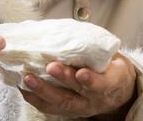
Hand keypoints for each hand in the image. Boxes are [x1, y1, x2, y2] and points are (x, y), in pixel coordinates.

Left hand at [18, 53, 137, 118]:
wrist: (118, 92)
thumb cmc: (112, 68)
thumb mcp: (114, 57)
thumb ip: (97, 49)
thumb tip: (73, 31)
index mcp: (112, 83)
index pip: (103, 84)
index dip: (92, 80)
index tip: (81, 73)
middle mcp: (96, 99)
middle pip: (78, 92)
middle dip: (63, 79)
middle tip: (50, 67)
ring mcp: (82, 107)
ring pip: (62, 102)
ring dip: (43, 91)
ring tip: (28, 78)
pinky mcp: (69, 111)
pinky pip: (51, 108)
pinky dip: (36, 98)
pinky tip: (24, 88)